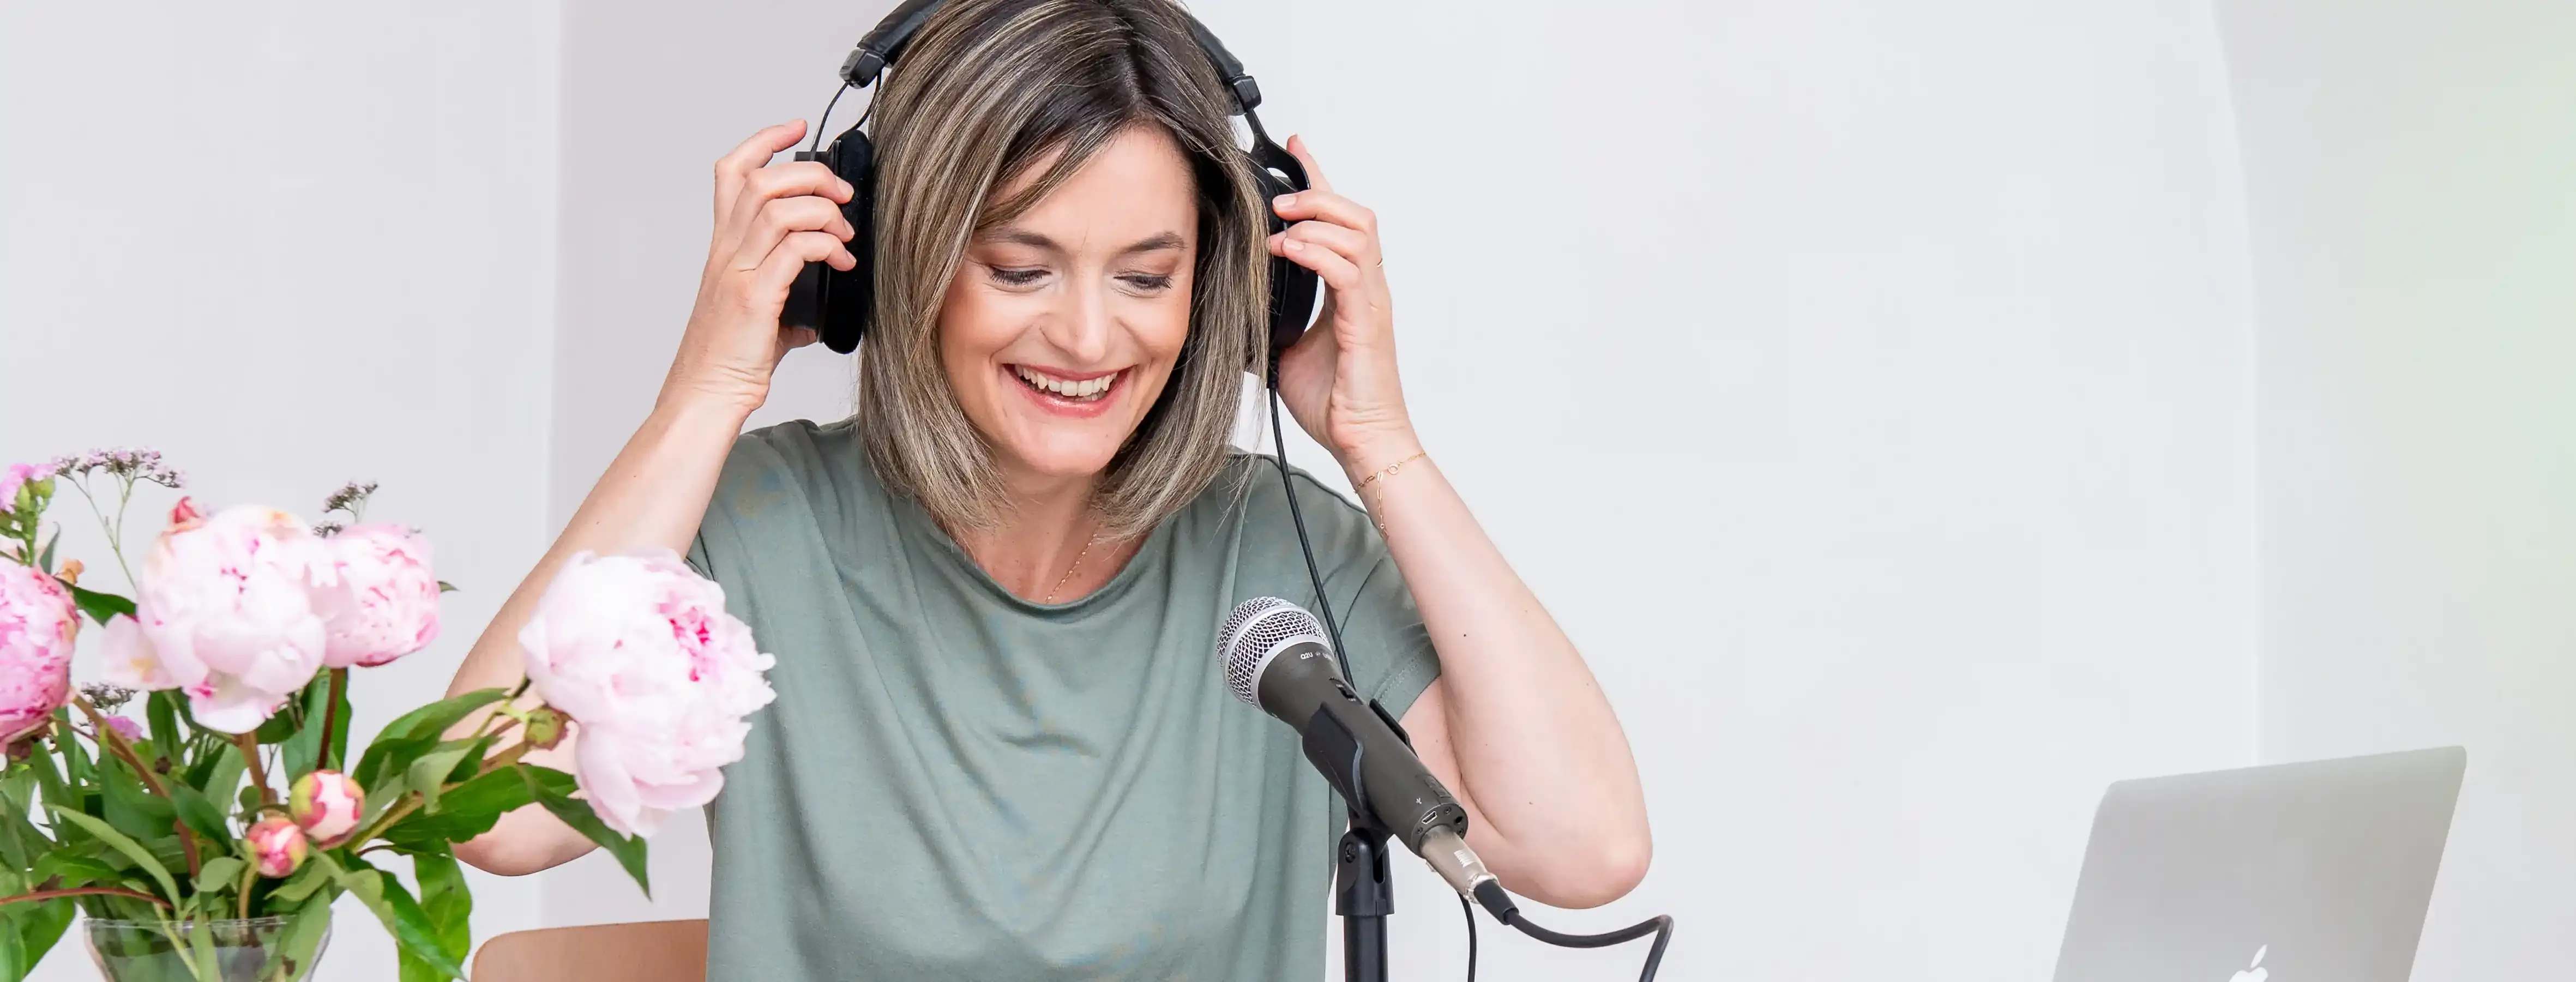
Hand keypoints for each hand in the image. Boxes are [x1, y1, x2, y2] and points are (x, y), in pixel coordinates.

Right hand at [661, 120, 857, 414]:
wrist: (706, 395)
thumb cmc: (731, 359)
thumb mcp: (761, 319)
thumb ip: (786, 302)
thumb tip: (814, 313)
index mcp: (725, 248)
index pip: (732, 172)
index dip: (764, 140)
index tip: (798, 128)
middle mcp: (727, 252)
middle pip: (762, 180)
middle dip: (811, 173)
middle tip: (842, 193)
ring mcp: (739, 272)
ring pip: (778, 207)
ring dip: (823, 210)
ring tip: (845, 232)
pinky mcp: (755, 297)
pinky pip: (795, 249)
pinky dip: (827, 245)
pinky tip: (841, 262)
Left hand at [1269, 135, 1421, 476]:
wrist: (1361, 440)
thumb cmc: (1332, 400)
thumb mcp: (1284, 348)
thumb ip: (1267, 317)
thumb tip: (1228, 303)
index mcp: (1350, 289)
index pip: (1340, 221)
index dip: (1319, 179)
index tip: (1294, 147)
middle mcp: (1366, 288)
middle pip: (1357, 213)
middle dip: (1318, 190)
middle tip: (1281, 192)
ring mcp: (1370, 301)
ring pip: (1358, 231)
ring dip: (1316, 217)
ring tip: (1281, 221)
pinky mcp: (1367, 321)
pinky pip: (1348, 270)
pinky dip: (1317, 252)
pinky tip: (1288, 251)